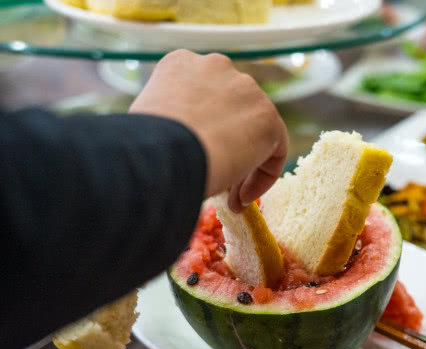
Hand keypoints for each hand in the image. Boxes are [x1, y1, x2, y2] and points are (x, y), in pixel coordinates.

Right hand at [129, 49, 287, 211]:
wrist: (163, 152)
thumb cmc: (142, 145)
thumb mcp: (147, 123)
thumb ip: (170, 123)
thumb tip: (178, 148)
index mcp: (181, 64)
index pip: (202, 97)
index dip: (202, 132)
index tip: (196, 159)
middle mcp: (216, 66)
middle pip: (231, 111)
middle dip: (226, 146)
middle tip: (217, 180)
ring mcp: (246, 88)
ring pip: (253, 131)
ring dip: (243, 164)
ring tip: (229, 197)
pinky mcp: (268, 117)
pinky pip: (274, 151)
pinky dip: (262, 177)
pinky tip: (241, 198)